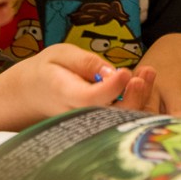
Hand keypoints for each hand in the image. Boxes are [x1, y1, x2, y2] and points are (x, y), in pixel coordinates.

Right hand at [0, 43, 152, 130]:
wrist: (32, 94)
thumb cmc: (48, 70)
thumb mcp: (60, 54)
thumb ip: (85, 62)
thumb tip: (110, 71)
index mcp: (63, 94)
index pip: (90, 98)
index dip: (110, 88)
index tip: (125, 72)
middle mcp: (78, 114)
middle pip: (109, 115)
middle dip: (132, 97)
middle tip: (144, 74)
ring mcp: (88, 124)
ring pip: (118, 120)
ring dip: (139, 98)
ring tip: (148, 72)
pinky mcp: (98, 124)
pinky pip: (121, 118)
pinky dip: (136, 100)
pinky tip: (144, 79)